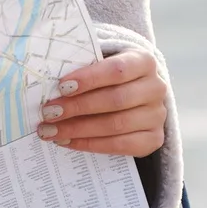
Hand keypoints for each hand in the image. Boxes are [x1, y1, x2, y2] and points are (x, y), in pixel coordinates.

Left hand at [38, 48, 168, 156]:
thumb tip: (48, 84)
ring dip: (78, 129)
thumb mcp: (101, 63)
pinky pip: (121, 146)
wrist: (135, 96)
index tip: (61, 87)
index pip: (117, 70)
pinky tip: (67, 141)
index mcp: (144, 61)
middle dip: (77, 107)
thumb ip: (82, 68)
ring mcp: (157, 115)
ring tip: (51, 130)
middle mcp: (156, 88)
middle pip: (115, 100)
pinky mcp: (154, 139)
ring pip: (116, 125)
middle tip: (49, 113)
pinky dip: (90, 144)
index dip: (89, 79)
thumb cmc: (109, 76)